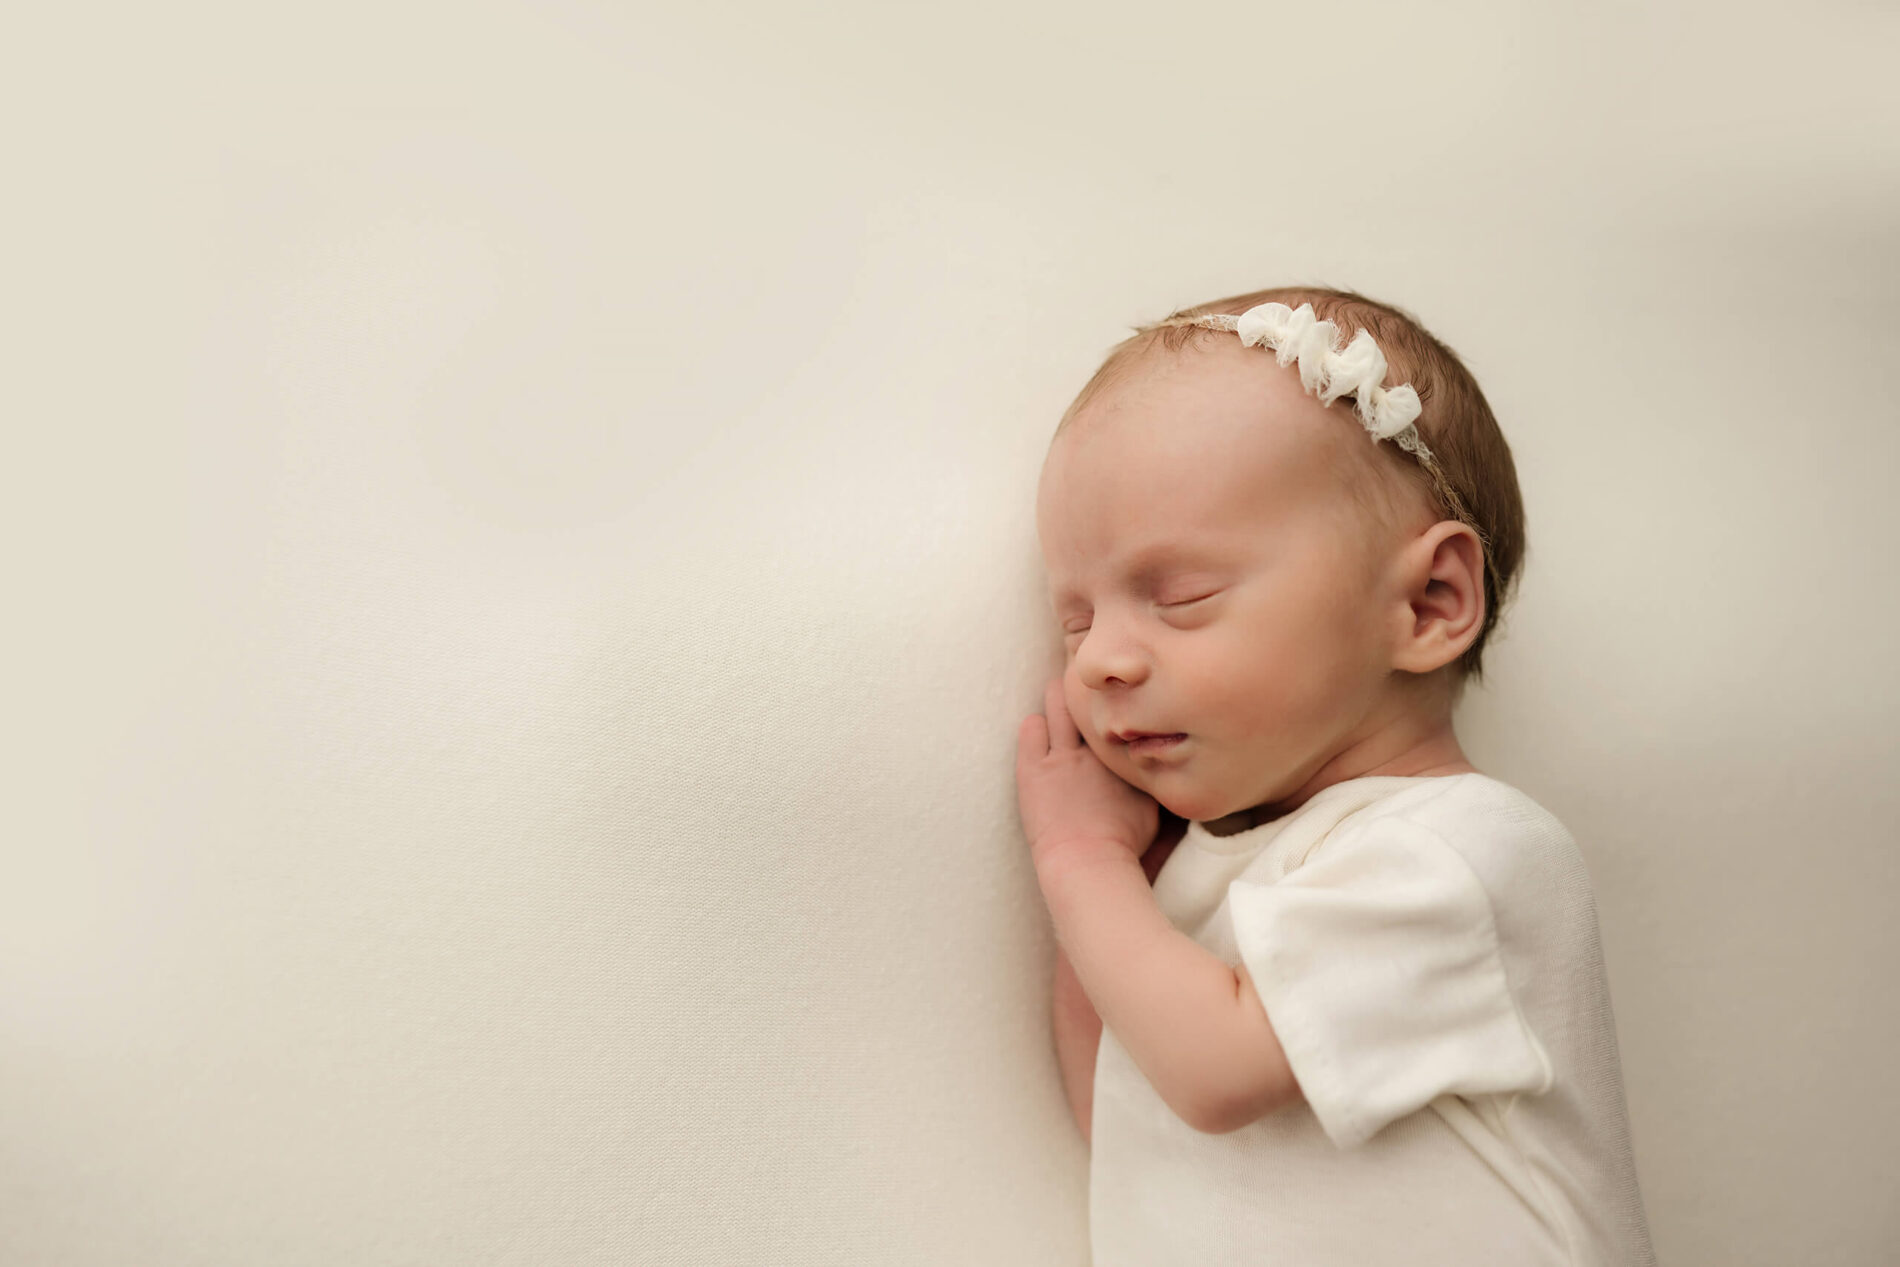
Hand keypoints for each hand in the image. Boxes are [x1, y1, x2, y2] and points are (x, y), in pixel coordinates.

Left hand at [1016, 677, 1158, 871]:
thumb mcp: (1152, 807)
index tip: (1120, 691)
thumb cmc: (1123, 844)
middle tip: (1087, 682)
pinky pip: (1031, 728)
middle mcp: (1095, 747)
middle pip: (1091, 697)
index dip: (1119, 699)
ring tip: (1060, 692)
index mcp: (1126, 753)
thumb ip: (1151, 777)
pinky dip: (1036, 726)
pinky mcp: (1033, 769)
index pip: (1122, 711)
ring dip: (1059, 696)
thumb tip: (1159, 762)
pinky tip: (1039, 728)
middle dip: (1089, 686)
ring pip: (1058, 703)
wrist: (1088, 863)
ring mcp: (1063, 756)